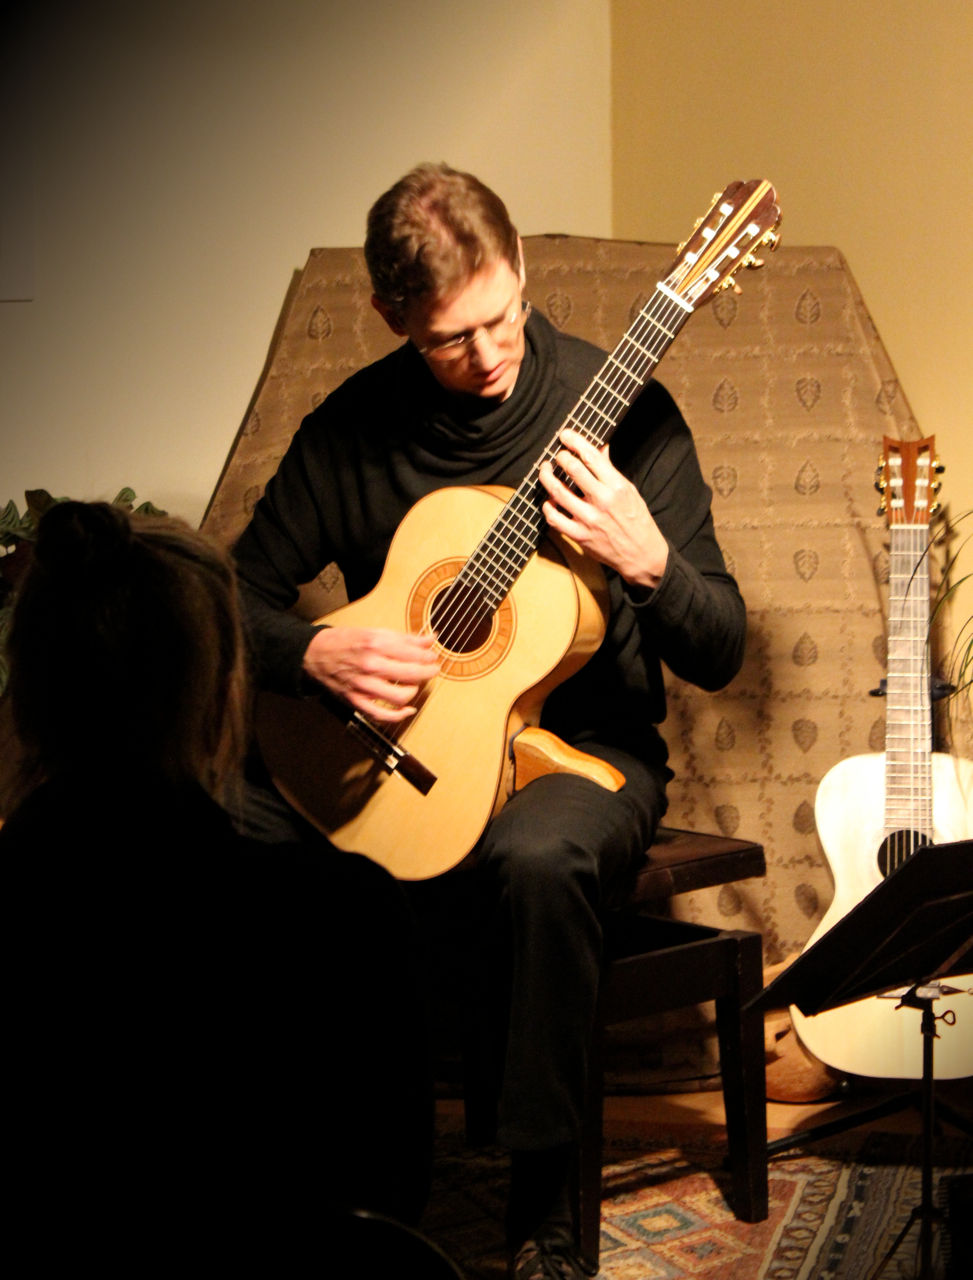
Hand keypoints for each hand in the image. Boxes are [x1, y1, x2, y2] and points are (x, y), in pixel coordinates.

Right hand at [302, 626, 439, 722]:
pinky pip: (383, 715)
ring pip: (401, 696)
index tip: (433, 657)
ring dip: (414, 691)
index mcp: (376, 644)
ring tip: (414, 685)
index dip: (429, 656)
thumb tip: (430, 639)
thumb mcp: (374, 632)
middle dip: (428, 672)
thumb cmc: (344, 641)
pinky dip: (399, 715)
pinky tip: (408, 709)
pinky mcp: (356, 701)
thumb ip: (404, 638)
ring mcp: (363, 685)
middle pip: (411, 674)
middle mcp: (370, 665)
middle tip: (433, 670)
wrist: (314, 654)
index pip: (413, 653)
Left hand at [539, 429, 668, 587]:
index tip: (565, 435)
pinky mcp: (580, 536)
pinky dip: (548, 507)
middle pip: (573, 469)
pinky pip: (555, 519)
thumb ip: (610, 470)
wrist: (641, 555)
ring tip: (545, 470)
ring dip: (547, 477)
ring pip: (558, 492)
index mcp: (617, 486)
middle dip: (560, 457)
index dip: (574, 442)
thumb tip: (599, 447)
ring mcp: (589, 519)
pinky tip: (549, 500)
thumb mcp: (629, 491)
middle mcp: (602, 501)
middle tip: (557, 455)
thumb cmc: (636, 520)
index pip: (591, 456)